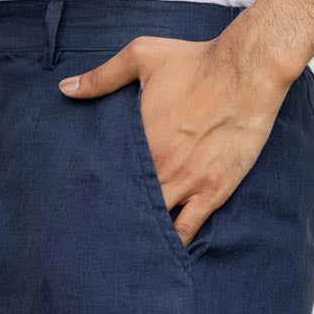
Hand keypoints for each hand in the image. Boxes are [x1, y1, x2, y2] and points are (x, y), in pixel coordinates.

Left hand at [58, 29, 293, 243]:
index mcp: (138, 140)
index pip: (107, 176)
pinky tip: (162, 257)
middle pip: (126, 204)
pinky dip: (174, 244)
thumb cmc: (196, 61)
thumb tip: (66, 88)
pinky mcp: (213, 191)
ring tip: (122, 252)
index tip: (84, 201)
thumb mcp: (142, 56)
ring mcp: (186, 183)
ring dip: (139, 233)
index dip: (96, 191)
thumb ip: (102, 77)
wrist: (247, 70)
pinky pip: (188, 229)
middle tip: (98, 234)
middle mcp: (158, 168)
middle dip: (113, 217)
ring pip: (153, 221)